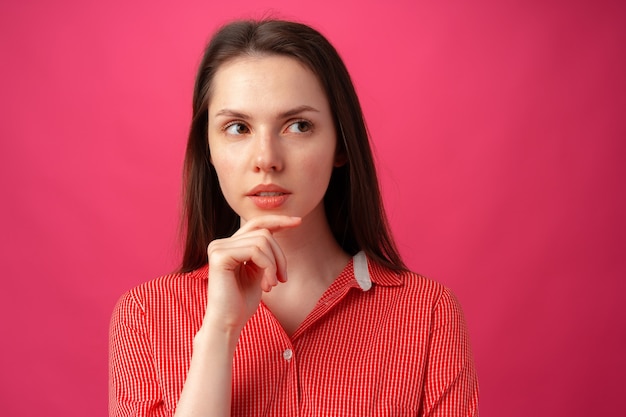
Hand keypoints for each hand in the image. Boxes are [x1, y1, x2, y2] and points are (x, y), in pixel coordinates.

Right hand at [202, 215, 301, 333]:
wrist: (228, 325)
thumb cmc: (242, 303)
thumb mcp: (259, 272)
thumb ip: (264, 253)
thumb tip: (277, 230)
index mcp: (229, 246)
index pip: (256, 224)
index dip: (278, 220)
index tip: (298, 221)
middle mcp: (220, 243)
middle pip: (264, 233)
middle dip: (280, 256)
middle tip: (282, 279)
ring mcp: (218, 247)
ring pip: (262, 241)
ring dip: (275, 265)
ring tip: (272, 285)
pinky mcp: (220, 255)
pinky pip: (255, 251)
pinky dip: (268, 267)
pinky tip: (267, 286)